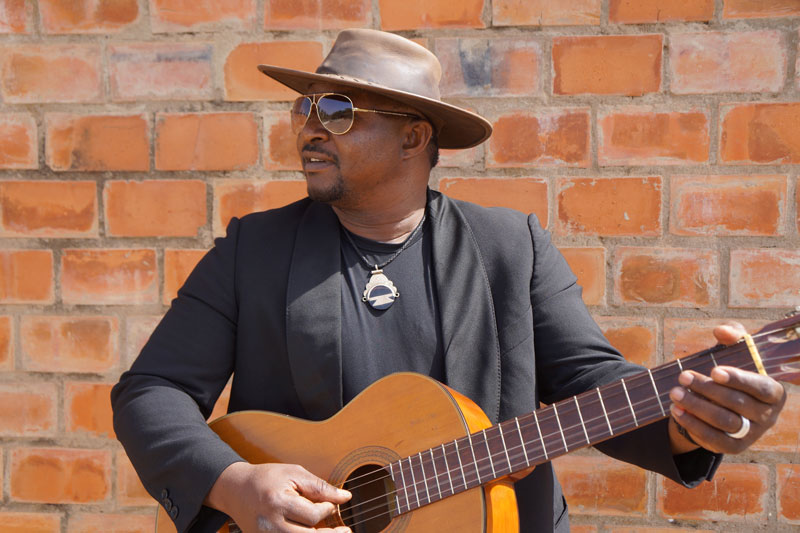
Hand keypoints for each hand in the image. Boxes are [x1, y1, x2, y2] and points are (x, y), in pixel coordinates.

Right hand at [205, 462, 351, 532]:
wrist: (236, 489)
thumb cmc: (267, 478)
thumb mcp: (294, 474)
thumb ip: (320, 487)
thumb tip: (345, 497)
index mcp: (278, 502)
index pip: (312, 515)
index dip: (327, 509)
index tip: (331, 504)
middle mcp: (271, 524)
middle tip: (345, 531)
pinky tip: (312, 532)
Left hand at [668, 322, 786, 453]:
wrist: (721, 401)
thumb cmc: (731, 371)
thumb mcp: (735, 350)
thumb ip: (733, 335)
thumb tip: (722, 331)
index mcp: (774, 393)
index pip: (762, 388)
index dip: (739, 380)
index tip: (714, 371)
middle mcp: (767, 416)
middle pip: (738, 404)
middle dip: (707, 389)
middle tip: (683, 376)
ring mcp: (751, 434)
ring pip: (725, 422)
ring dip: (697, 407)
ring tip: (675, 393)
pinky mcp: (734, 447)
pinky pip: (714, 440)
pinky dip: (693, 425)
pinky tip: (676, 411)